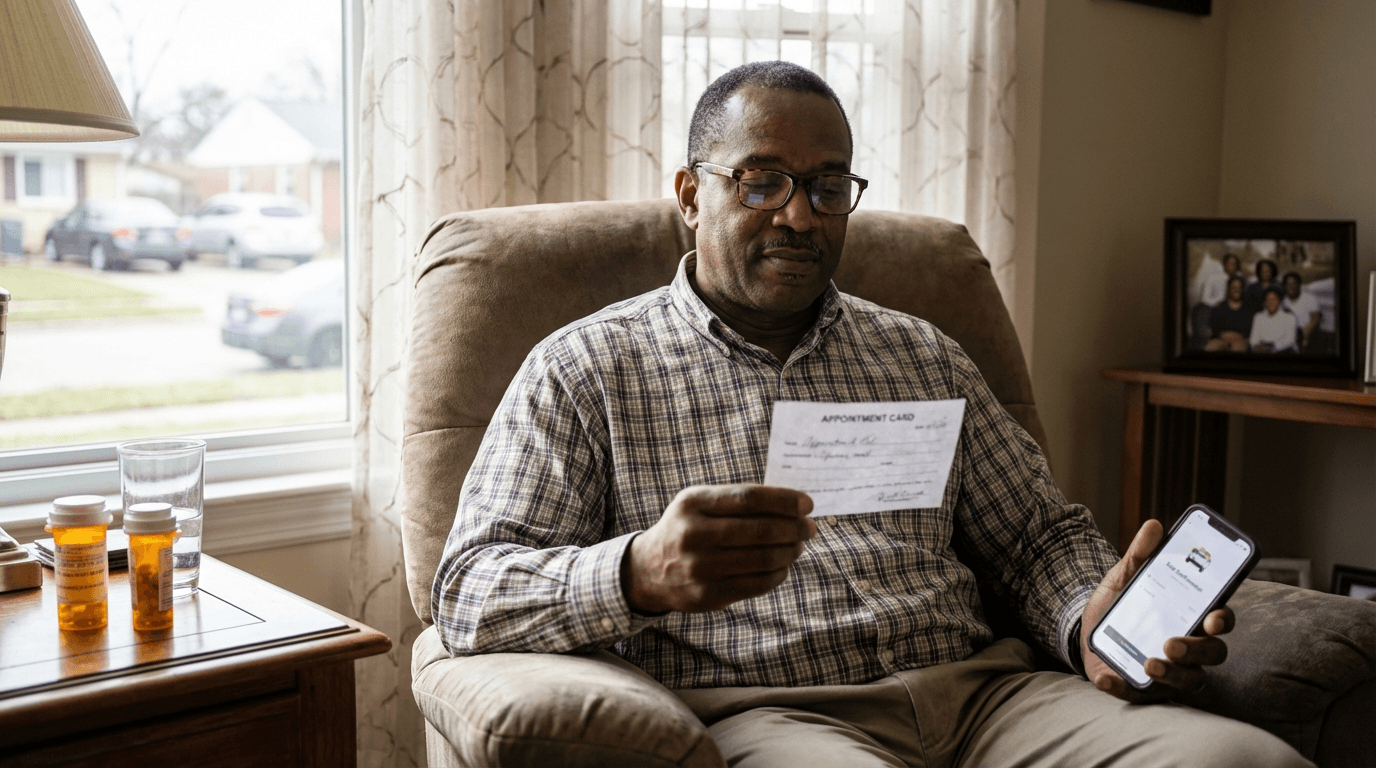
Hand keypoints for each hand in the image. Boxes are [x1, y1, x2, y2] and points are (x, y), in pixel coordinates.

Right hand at [622, 484, 816, 613]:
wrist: (648, 570)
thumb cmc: (686, 528)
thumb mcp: (699, 502)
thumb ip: (737, 500)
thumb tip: (791, 505)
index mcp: (693, 503)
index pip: (749, 499)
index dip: (784, 501)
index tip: (807, 504)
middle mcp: (694, 535)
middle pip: (760, 531)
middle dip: (794, 528)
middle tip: (809, 528)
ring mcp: (701, 568)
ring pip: (763, 559)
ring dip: (790, 551)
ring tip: (798, 545)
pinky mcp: (709, 595)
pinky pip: (758, 584)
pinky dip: (779, 573)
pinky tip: (784, 565)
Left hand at [1079, 519, 1234, 701]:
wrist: (1084, 627)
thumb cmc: (1119, 603)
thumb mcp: (1124, 577)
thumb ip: (1140, 555)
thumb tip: (1153, 526)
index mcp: (1191, 617)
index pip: (1221, 622)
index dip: (1223, 621)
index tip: (1214, 617)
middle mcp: (1189, 647)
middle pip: (1212, 654)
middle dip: (1196, 650)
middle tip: (1172, 643)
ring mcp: (1170, 672)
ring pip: (1188, 681)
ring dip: (1173, 675)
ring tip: (1150, 662)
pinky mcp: (1142, 688)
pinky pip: (1139, 695)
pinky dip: (1124, 687)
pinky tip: (1109, 677)